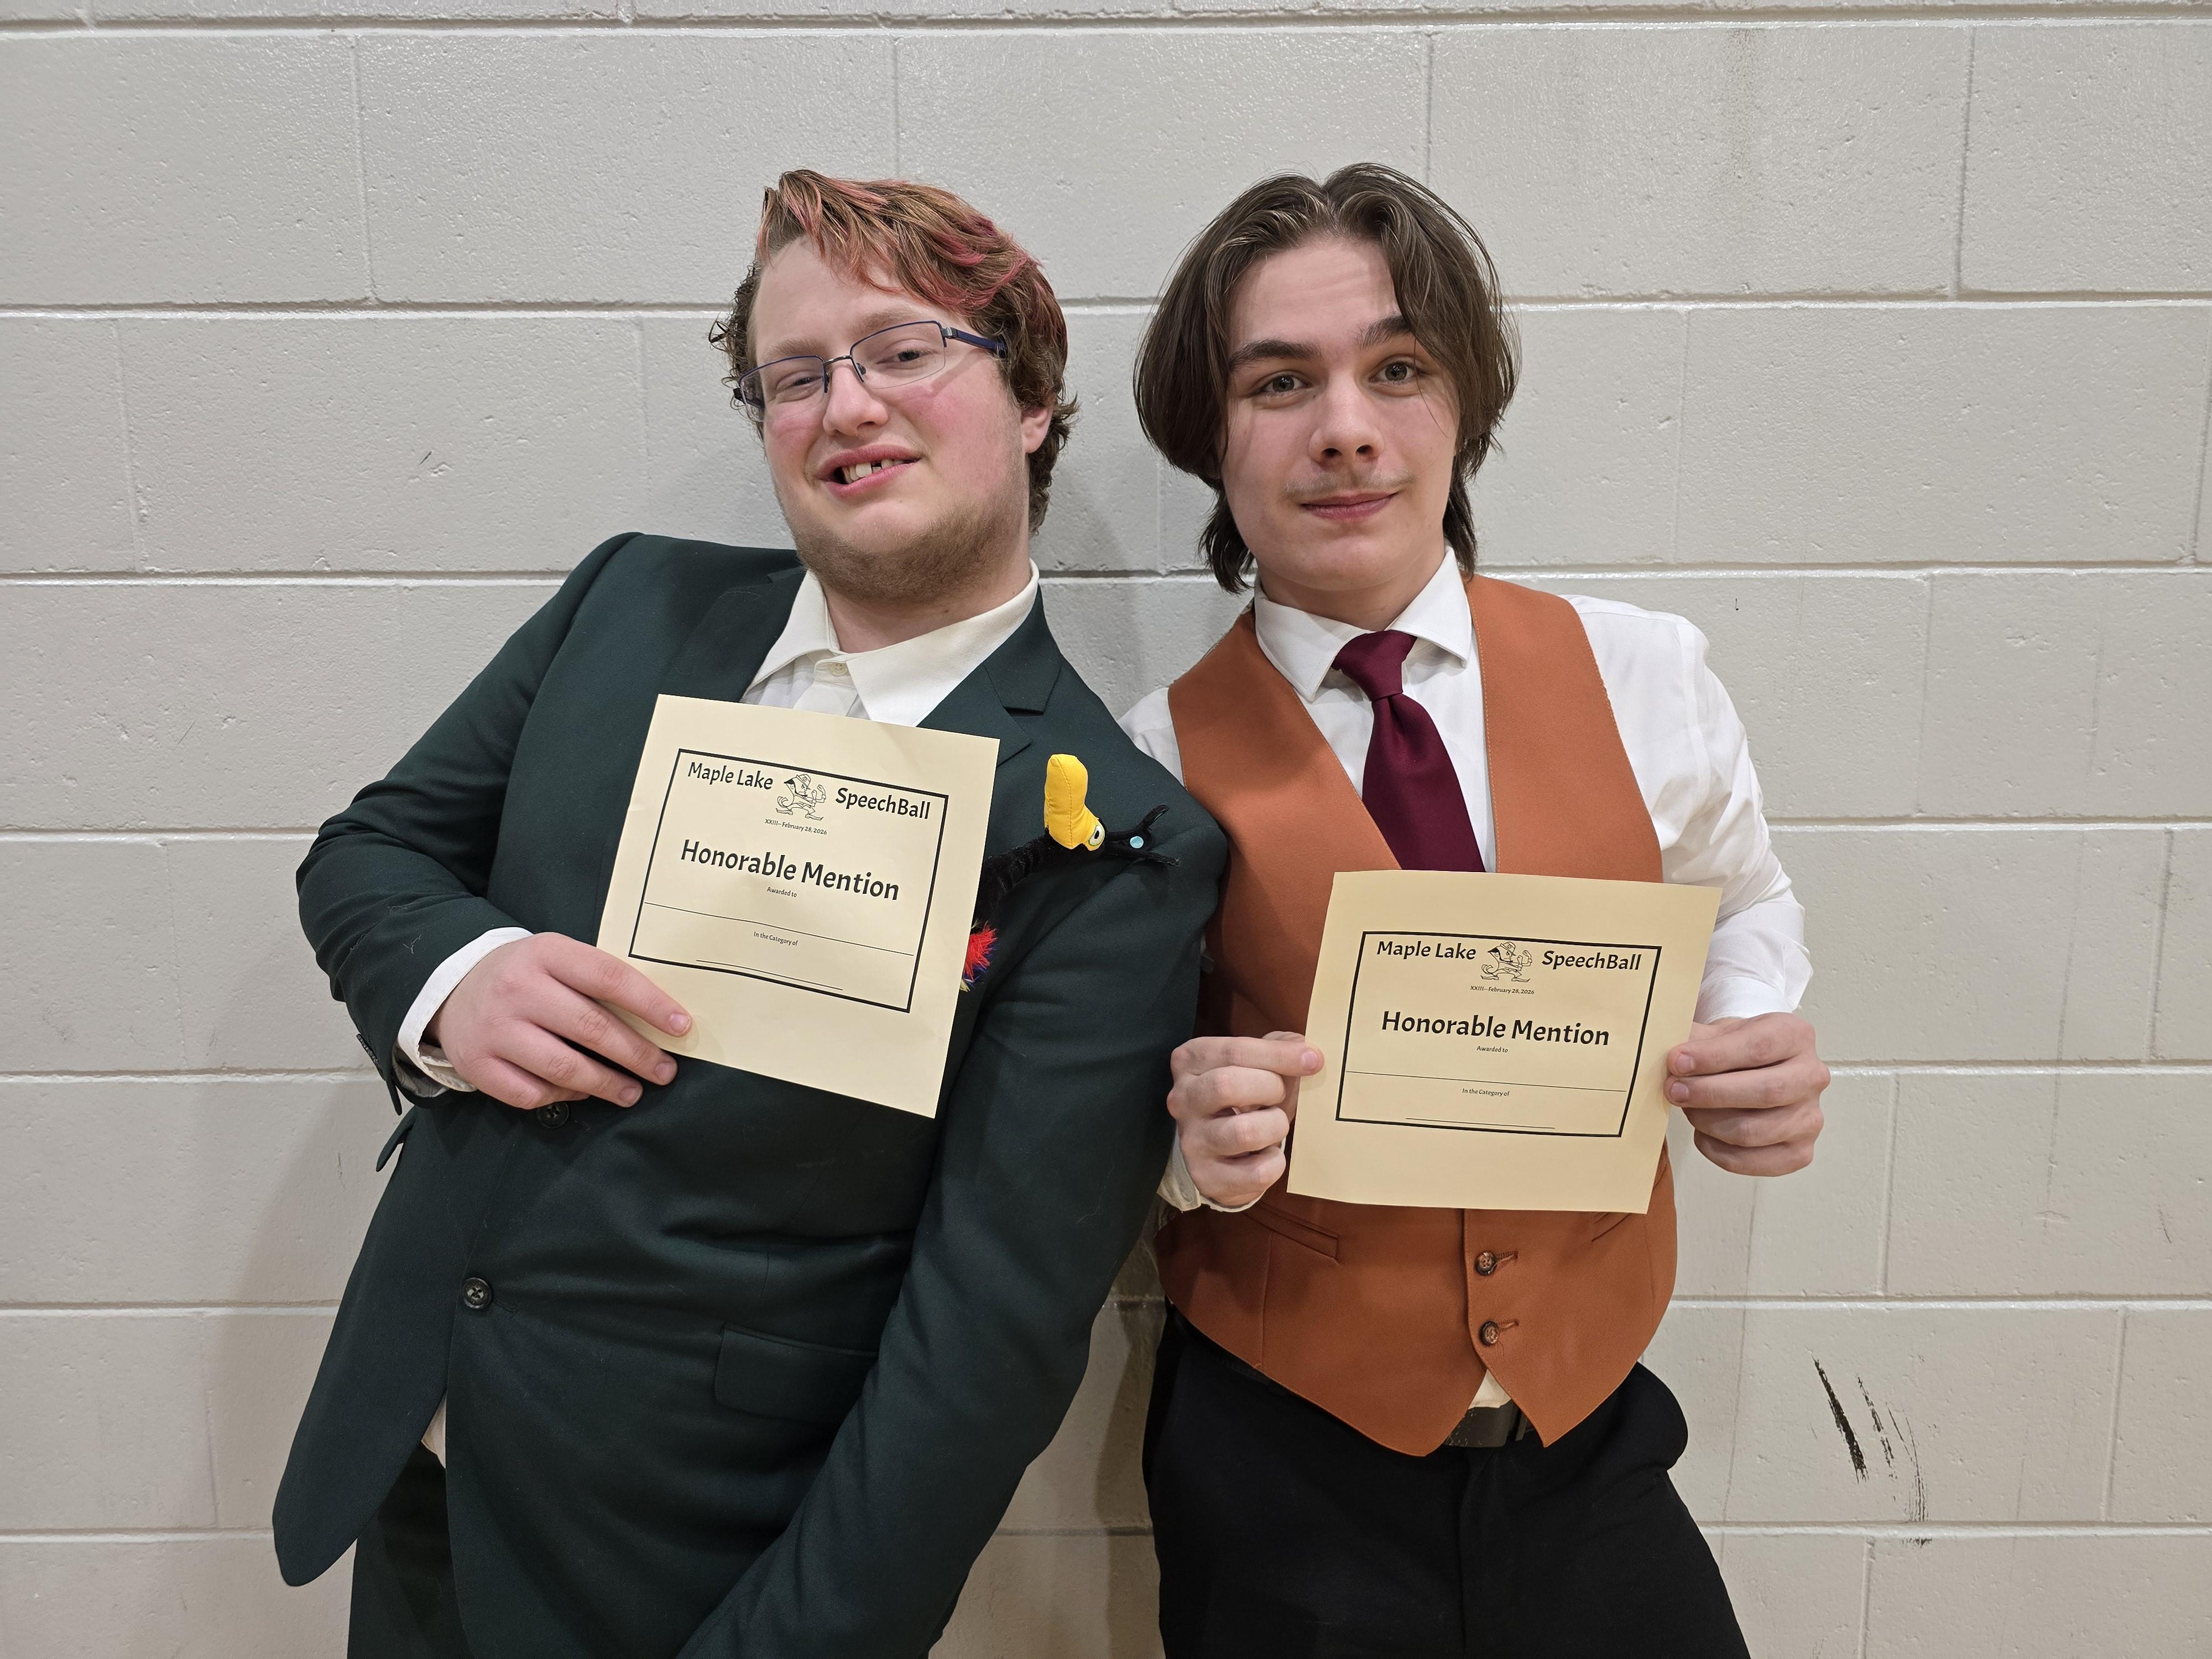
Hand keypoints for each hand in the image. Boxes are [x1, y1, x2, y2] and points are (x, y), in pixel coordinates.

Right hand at [425, 934, 691, 1110]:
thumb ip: (599, 979)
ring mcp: (495, 1030)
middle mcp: (517, 989)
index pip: (609, 978)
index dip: (651, 1004)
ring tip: (634, 1091)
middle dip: (637, 1054)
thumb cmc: (526, 975)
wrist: (454, 987)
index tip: (681, 1027)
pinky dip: (564, 1097)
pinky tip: (584, 1092)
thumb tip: (659, 1018)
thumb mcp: (557, 958)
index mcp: (546, 953)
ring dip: (608, 1084)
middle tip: (665, 1071)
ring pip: (564, 1068)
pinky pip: (532, 1093)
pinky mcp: (478, 1065)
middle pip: (591, 1028)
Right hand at [1166, 1031, 1322, 1208]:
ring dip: (1275, 1126)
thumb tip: (1308, 1055)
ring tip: (1276, 1125)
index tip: (1313, 1060)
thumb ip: (1279, 1049)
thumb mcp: (1256, 1064)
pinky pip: (1256, 1173)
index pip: (1234, 1052)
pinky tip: (1268, 1154)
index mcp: (1191, 1061)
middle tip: (1282, 1095)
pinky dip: (1275, 1163)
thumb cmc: (1244, 1097)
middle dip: (1271, 1088)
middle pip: (1227, 1085)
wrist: (1220, 1149)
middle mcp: (1182, 1099)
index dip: (1279, 1055)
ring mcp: (1191, 1141)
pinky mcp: (1207, 1177)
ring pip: (1243, 1132)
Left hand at [1665, 1013, 1827, 1175]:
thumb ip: (1694, 1040)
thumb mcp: (1717, 1032)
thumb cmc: (1735, 1050)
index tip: (1676, 1062)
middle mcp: (1812, 1076)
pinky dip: (1718, 1151)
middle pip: (1766, 1092)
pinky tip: (1703, 1134)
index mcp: (1795, 1036)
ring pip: (1754, 1131)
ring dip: (1709, 1122)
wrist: (1758, 1071)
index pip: (1759, 1047)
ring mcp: (1810, 1118)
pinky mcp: (1799, 1152)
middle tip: (1673, 1090)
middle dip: (1710, 1094)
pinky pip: (1753, 1161)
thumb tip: (1667, 1057)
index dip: (1713, 1057)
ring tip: (1688, 1109)